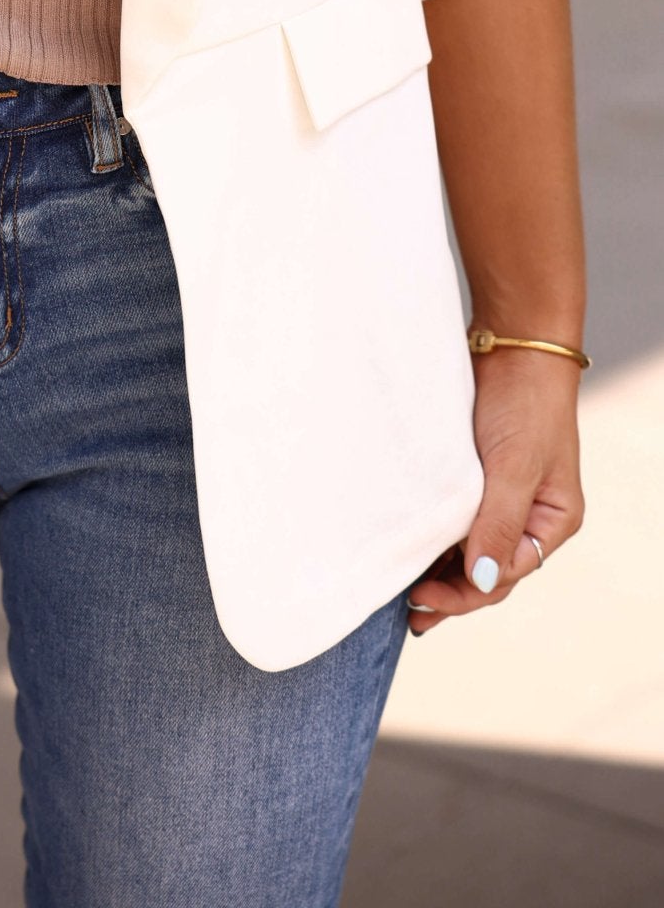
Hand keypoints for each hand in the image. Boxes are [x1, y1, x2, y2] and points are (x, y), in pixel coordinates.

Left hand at [405, 345, 584, 635]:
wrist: (512, 342)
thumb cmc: (523, 403)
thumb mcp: (513, 467)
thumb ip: (498, 524)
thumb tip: (481, 582)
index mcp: (551, 521)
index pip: (505, 575)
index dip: (463, 593)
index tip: (420, 597)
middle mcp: (529, 516)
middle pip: (487, 569)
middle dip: (451, 592)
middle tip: (408, 613)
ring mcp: (502, 496)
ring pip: (469, 548)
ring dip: (440, 569)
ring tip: (403, 593)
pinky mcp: (477, 476)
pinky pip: (457, 519)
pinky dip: (437, 538)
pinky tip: (412, 550)